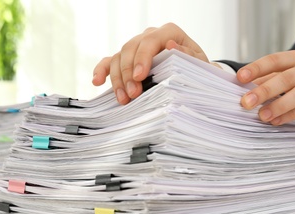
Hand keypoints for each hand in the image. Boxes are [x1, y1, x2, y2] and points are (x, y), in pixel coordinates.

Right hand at [92, 23, 209, 104]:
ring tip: (123, 99)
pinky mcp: (127, 59)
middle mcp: (149, 36)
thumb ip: (188, 56)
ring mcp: (136, 47)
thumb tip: (171, 46)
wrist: (192, 74)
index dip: (142, 58)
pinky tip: (96, 82)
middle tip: (133, 95)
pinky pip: (109, 61)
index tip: (139, 77)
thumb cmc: (195, 69)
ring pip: (118, 57)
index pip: (150, 41)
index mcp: (168, 32)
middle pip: (130, 49)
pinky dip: (101, 70)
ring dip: (117, 79)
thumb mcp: (198, 64)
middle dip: (128, 74)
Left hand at [238, 50, 294, 126]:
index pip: (274, 60)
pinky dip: (290, 115)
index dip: (256, 68)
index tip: (240, 77)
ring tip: (261, 116)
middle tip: (246, 102)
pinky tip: (276, 121)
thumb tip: (243, 86)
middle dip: (263, 90)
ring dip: (278, 106)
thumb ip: (271, 77)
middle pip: (284, 78)